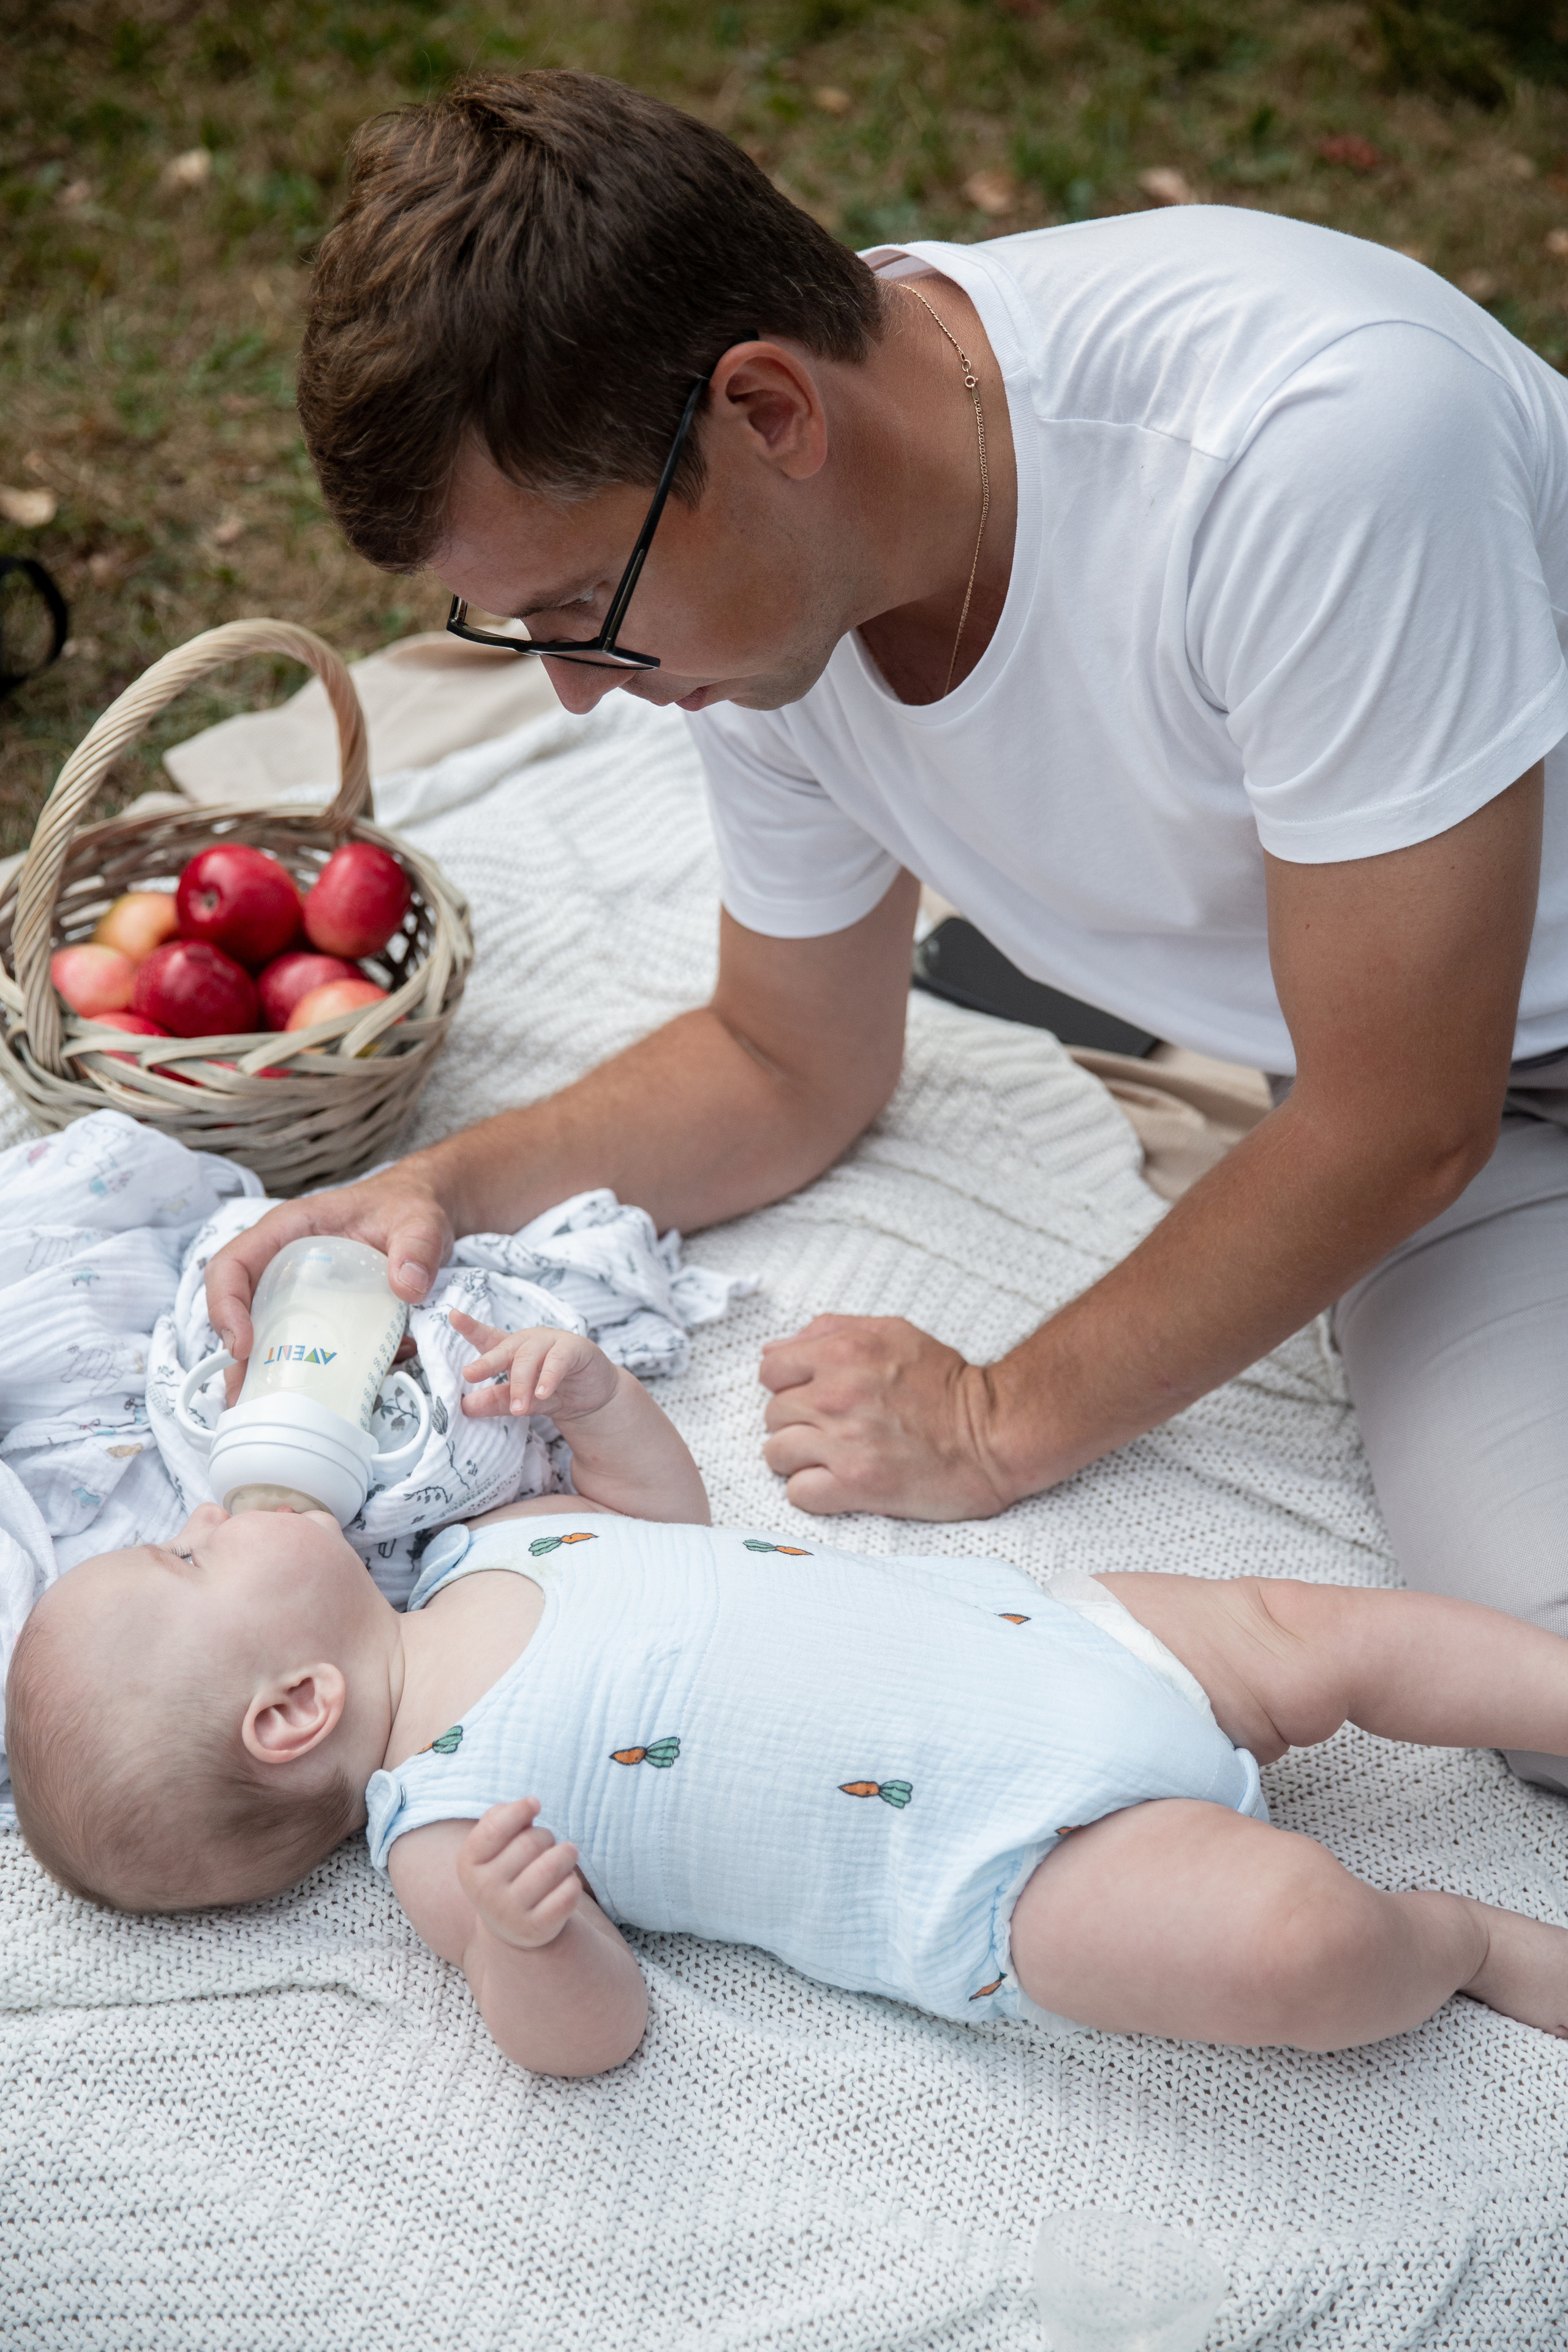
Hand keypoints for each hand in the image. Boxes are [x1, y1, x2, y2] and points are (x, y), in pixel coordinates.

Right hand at [206, 1165, 454, 1403]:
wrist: (423, 1215)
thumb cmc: (408, 1209)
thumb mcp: (419, 1222)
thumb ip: (417, 1247)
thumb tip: (408, 1287)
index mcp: (290, 1230)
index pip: (233, 1264)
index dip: (225, 1304)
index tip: (242, 1346)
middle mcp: (283, 1262)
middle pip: (238, 1310)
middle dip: (237, 1359)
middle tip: (247, 1400)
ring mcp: (298, 1290)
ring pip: (265, 1335)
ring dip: (264, 1375)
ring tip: (273, 1414)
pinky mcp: (319, 1314)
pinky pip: (303, 1346)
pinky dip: (311, 1374)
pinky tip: (334, 1396)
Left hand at [452, 1314, 618, 1421]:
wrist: (594, 1397)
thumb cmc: (554, 1392)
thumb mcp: (523, 1400)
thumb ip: (497, 1401)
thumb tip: (465, 1406)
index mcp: (512, 1350)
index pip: (487, 1337)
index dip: (470, 1327)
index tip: (452, 1315)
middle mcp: (529, 1341)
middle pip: (505, 1348)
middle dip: (487, 1361)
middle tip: (470, 1374)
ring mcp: (552, 1341)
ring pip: (530, 1358)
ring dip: (521, 1384)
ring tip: (518, 1409)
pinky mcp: (575, 1348)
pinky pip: (559, 1360)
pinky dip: (549, 1377)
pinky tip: (543, 1393)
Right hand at [458, 1797, 582, 1951]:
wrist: (509, 1924)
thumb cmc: (506, 1868)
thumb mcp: (493, 1843)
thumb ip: (502, 1817)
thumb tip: (529, 1805)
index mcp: (468, 1863)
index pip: (495, 1827)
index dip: (520, 1810)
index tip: (534, 1804)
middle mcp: (484, 1891)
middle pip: (530, 1842)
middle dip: (546, 1835)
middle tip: (547, 1843)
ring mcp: (509, 1913)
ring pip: (551, 1866)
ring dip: (566, 1853)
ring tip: (566, 1855)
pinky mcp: (536, 1929)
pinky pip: (568, 1892)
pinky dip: (573, 1881)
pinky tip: (566, 1882)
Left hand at [759, 1313, 1016, 1519]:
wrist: (995, 1433)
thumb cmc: (948, 1384)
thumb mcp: (892, 1332)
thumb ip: (829, 1331)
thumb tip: (775, 1348)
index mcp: (843, 1353)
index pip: (770, 1369)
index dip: (787, 1384)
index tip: (811, 1395)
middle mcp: (837, 1396)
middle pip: (771, 1414)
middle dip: (796, 1422)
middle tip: (831, 1429)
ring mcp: (845, 1442)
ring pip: (776, 1454)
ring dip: (800, 1458)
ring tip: (833, 1457)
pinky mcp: (856, 1485)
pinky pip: (798, 1492)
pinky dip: (813, 1491)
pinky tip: (839, 1482)